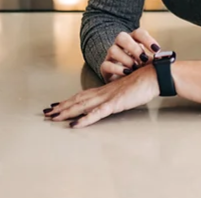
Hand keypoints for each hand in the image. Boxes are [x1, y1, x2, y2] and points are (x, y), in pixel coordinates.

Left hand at [45, 65, 159, 127]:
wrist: (153, 75)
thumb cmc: (143, 82)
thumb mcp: (126, 91)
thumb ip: (117, 96)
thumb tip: (112, 101)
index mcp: (105, 90)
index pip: (82, 95)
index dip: (68, 101)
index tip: (56, 105)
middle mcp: (103, 92)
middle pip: (78, 100)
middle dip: (62, 107)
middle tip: (47, 113)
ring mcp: (108, 98)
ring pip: (82, 106)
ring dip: (67, 112)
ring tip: (53, 117)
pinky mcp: (115, 103)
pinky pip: (97, 113)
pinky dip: (84, 119)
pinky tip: (75, 125)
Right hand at [101, 28, 160, 82]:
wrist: (123, 82)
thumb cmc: (138, 69)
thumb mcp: (147, 63)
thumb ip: (153, 61)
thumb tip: (163, 63)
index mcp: (133, 40)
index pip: (138, 33)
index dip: (147, 40)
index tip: (157, 50)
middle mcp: (120, 45)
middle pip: (121, 37)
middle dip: (134, 48)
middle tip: (143, 58)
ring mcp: (111, 55)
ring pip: (113, 50)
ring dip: (126, 59)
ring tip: (134, 68)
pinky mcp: (105, 67)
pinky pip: (106, 65)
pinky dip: (117, 69)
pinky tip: (127, 73)